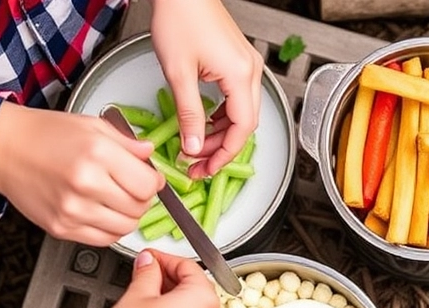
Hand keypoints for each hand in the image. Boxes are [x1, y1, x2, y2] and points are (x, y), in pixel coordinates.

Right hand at [0, 102, 165, 245]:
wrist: (3, 149)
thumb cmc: (44, 134)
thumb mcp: (92, 126)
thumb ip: (127, 143)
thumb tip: (151, 154)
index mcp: (97, 154)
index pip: (148, 185)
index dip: (153, 183)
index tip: (148, 179)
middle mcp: (85, 184)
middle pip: (139, 208)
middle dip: (142, 199)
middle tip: (131, 188)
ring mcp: (72, 210)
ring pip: (125, 227)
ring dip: (128, 216)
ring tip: (116, 200)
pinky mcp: (61, 228)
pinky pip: (103, 239)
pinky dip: (110, 229)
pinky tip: (102, 212)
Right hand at [100, 250, 228, 307]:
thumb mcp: (136, 296)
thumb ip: (146, 273)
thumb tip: (149, 262)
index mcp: (204, 300)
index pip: (188, 267)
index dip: (164, 258)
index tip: (149, 257)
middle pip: (196, 287)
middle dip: (170, 278)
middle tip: (146, 274)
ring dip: (175, 298)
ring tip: (148, 296)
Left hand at [151, 0, 262, 178]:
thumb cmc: (180, 17)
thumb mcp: (178, 73)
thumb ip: (188, 114)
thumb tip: (194, 145)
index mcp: (241, 75)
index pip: (242, 129)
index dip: (225, 154)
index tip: (206, 168)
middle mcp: (250, 71)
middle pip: (245, 125)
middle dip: (221, 148)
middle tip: (197, 163)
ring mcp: (246, 66)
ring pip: (242, 113)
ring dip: (222, 133)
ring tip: (198, 146)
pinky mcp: (238, 62)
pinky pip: (238, 99)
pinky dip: (223, 116)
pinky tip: (206, 123)